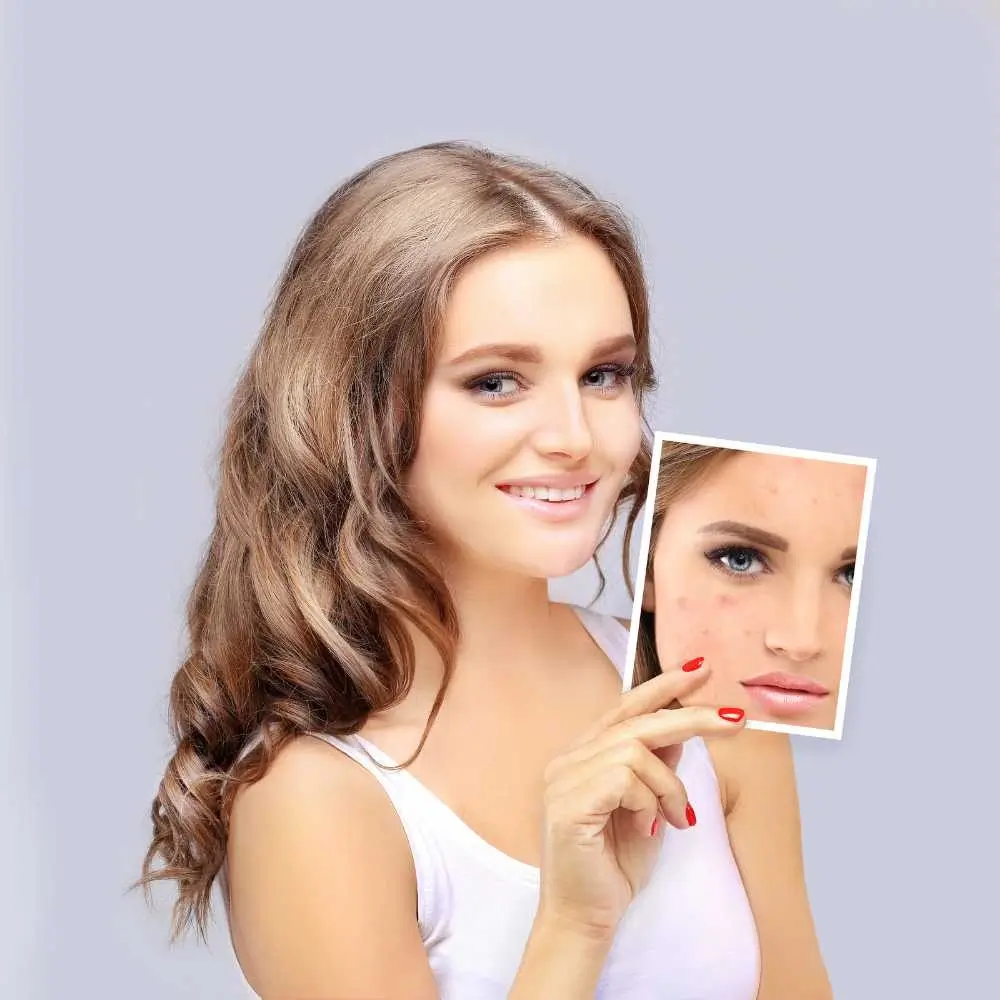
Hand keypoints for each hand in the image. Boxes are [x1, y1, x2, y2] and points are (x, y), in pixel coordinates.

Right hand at [536, 661, 745, 939]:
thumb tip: (681, 732)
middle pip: (636, 721)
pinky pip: (626, 778)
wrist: (585, 921)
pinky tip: (651, 828)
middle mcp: (568, 759)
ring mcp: (563, 779)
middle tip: (736, 719)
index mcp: (583, 755)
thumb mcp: (649, 807)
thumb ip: (657, 768)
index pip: (625, 707)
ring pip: (636, 751)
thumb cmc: (614, 867)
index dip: (663, 686)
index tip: (700, 669)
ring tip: (677, 819)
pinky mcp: (568, 803)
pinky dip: (651, 801)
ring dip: (670, 786)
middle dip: (691, 717)